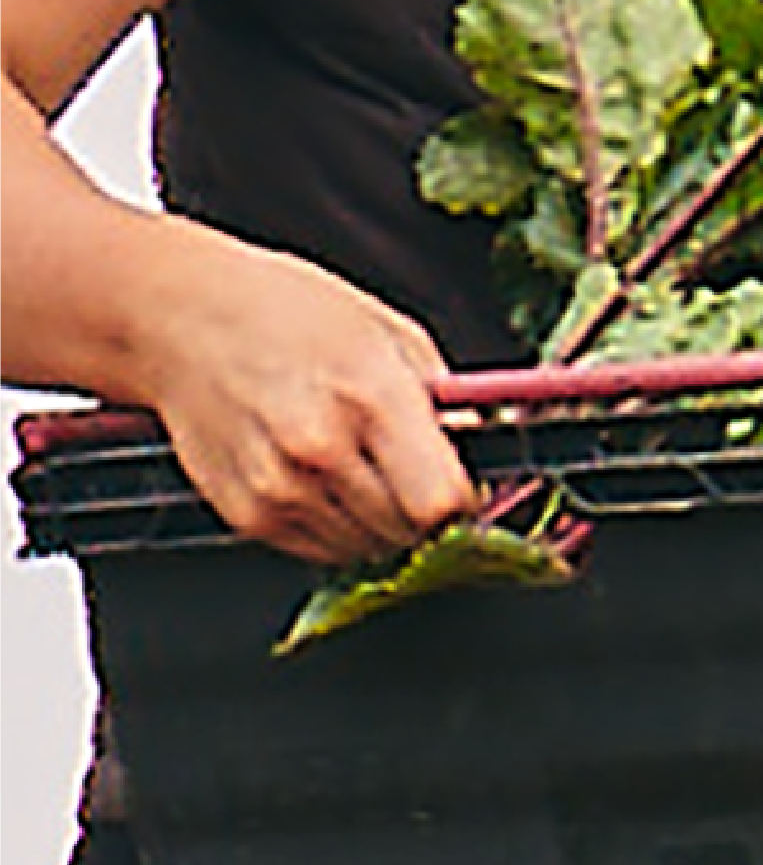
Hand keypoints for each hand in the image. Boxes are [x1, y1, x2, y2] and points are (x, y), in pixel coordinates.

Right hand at [124, 233, 474, 562]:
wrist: (178, 319)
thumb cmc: (284, 314)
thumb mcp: (388, 333)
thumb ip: (445, 399)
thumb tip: (482, 444)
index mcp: (371, 399)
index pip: (441, 501)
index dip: (464, 501)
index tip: (464, 487)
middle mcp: (320, 451)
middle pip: (409, 532)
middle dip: (425, 512)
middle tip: (411, 476)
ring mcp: (277, 488)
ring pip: (368, 548)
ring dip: (380, 523)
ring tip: (361, 468)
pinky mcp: (245, 513)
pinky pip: (320, 550)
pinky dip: (336, 528)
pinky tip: (323, 480)